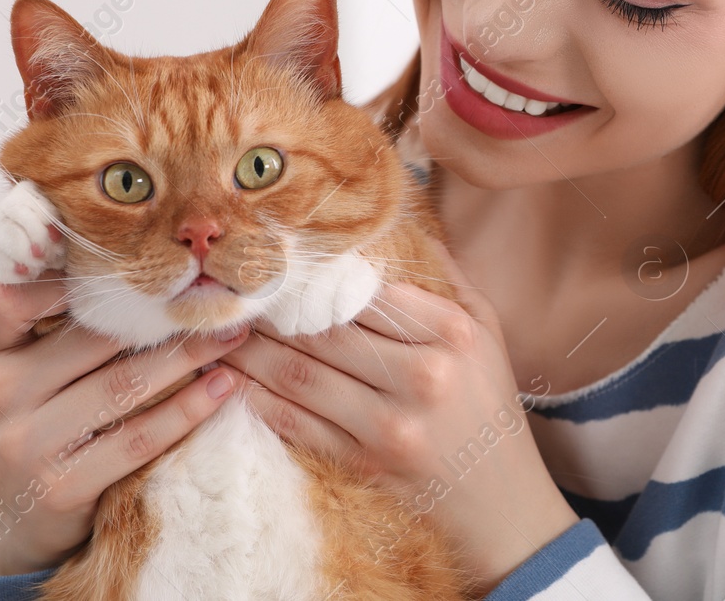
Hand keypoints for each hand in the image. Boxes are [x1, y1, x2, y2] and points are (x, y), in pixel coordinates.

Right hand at [0, 268, 250, 575]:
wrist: (14, 520)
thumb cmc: (38, 420)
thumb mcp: (29, 367)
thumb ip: (61, 320)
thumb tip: (145, 261)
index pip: (15, 294)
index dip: (70, 272)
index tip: (137, 253)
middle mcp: (3, 388)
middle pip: (93, 336)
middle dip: (162, 312)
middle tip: (217, 294)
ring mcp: (28, 440)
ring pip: (122, 383)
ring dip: (189, 356)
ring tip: (232, 335)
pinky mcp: (61, 485)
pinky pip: (138, 437)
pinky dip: (188, 409)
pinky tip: (222, 386)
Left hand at [217, 239, 579, 592]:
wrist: (502, 500)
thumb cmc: (490, 403)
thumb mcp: (487, 330)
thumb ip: (448, 278)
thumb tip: (405, 224)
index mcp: (451, 334)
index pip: (368, 292)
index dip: (315, 277)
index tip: (281, 264)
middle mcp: (423, 376)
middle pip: (327, 331)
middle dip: (273, 312)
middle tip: (234, 293)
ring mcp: (391, 424)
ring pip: (301, 374)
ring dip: (253, 352)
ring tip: (223, 330)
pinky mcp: (366, 462)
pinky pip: (297, 423)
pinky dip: (258, 399)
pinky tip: (233, 379)